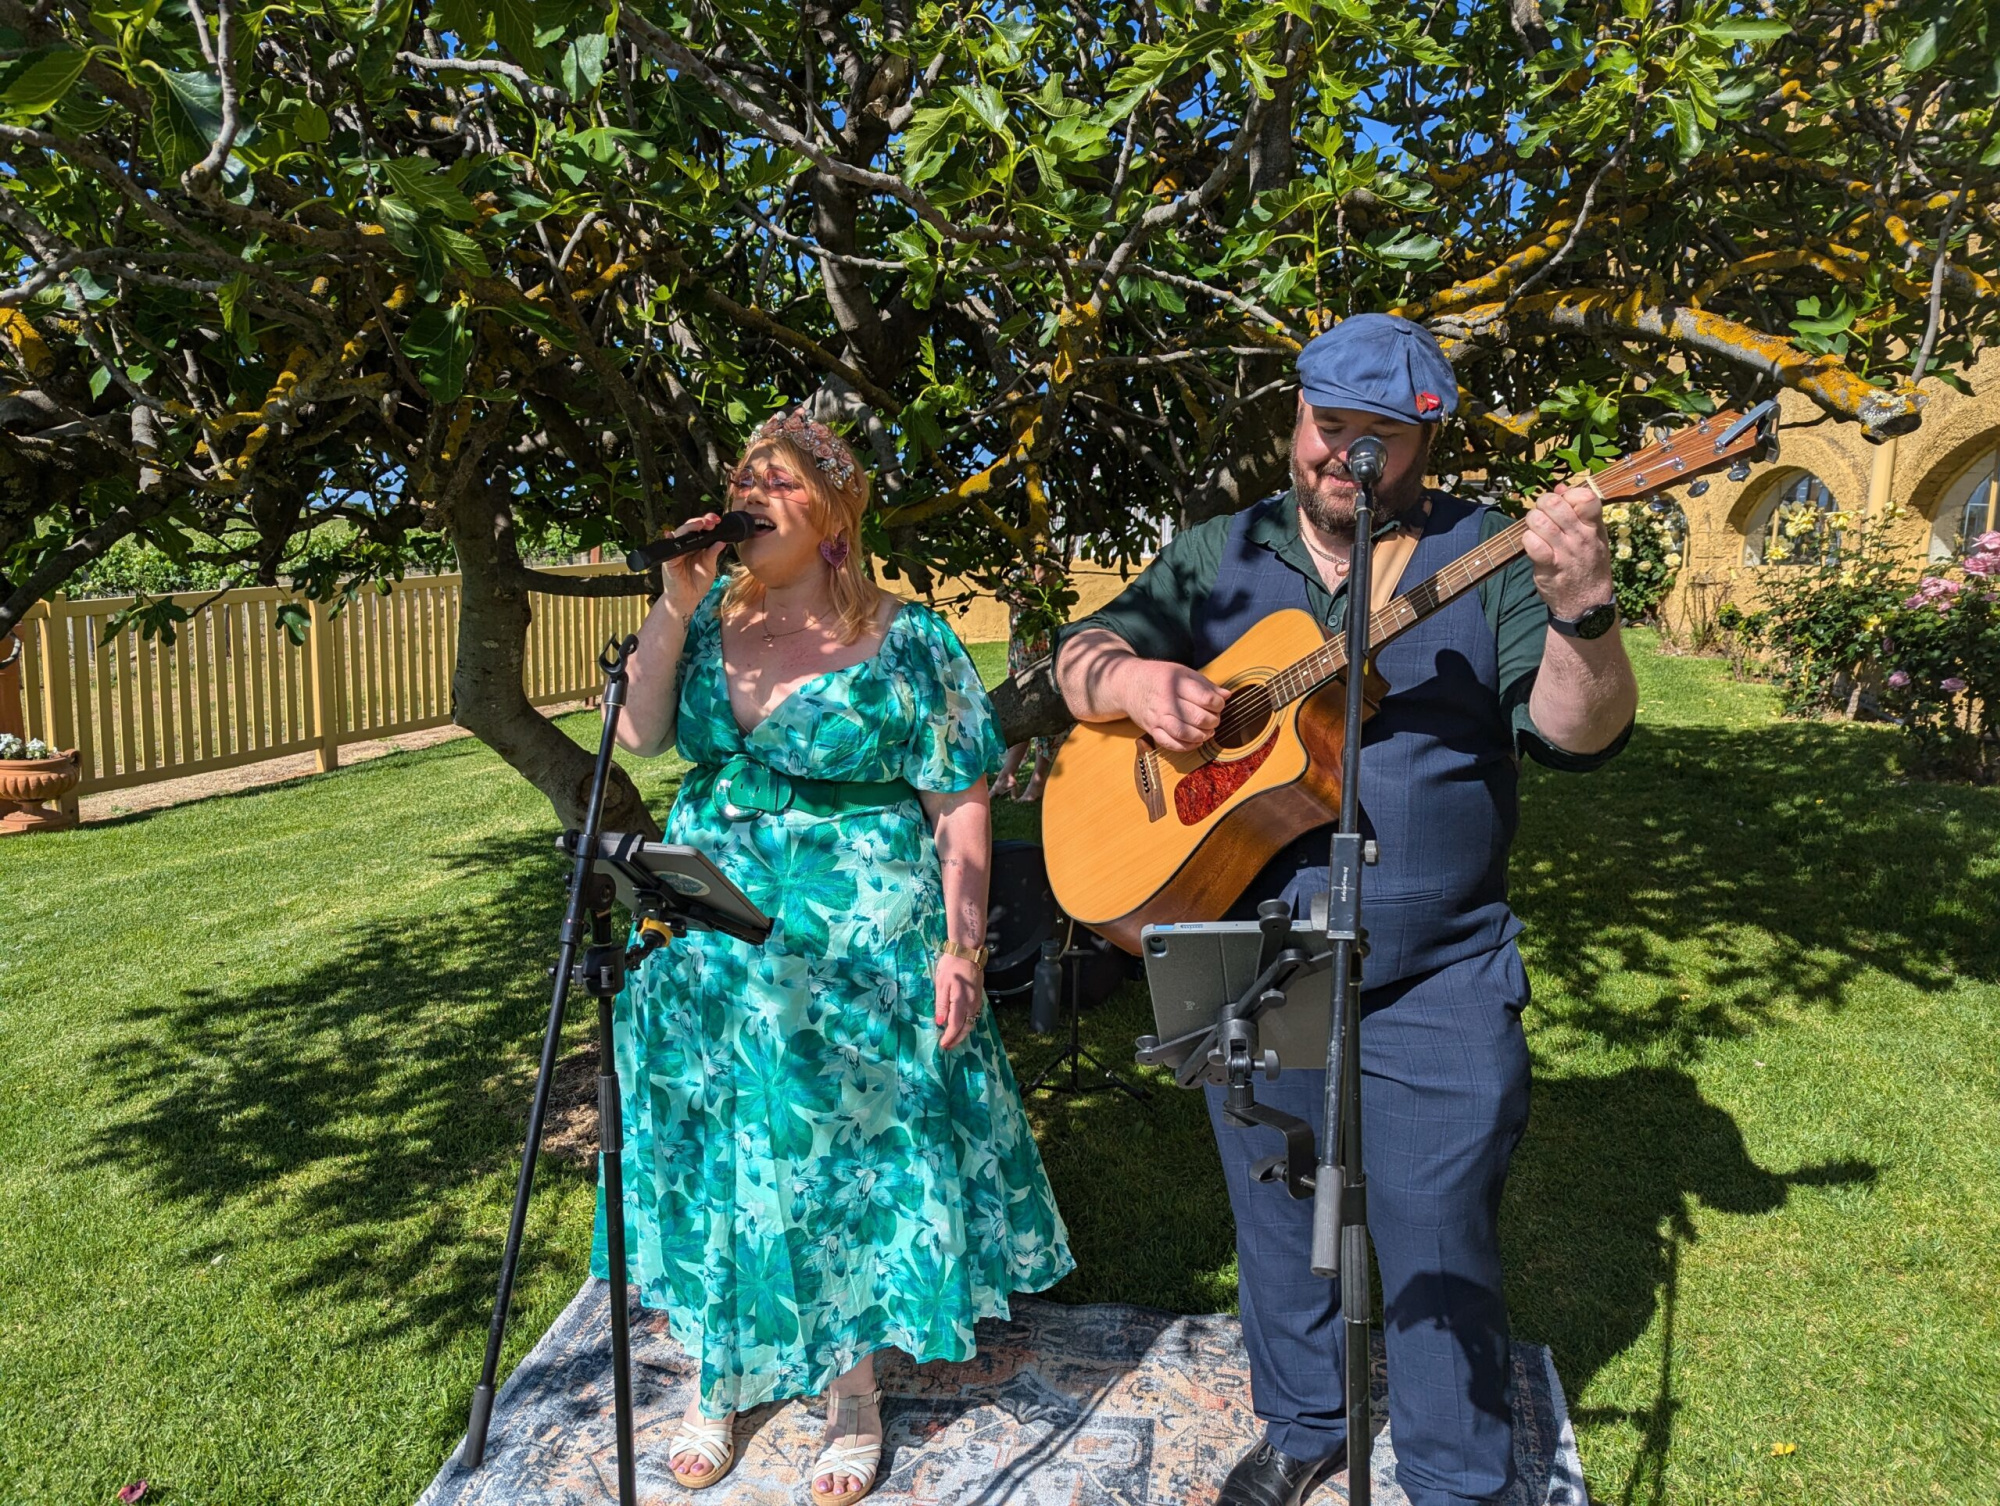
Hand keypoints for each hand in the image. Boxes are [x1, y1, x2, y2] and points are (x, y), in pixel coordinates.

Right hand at [655, 512, 730, 618]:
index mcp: (697, 546)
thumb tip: (721, 541)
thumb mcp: (709, 567)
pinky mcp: (669, 559)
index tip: (718, 520)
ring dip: (690, 527)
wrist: (688, 598)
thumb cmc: (698, 583)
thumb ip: (713, 554)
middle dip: (701, 521)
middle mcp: (686, 545)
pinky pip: (669, 547)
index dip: (708, 522)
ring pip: (680, 533)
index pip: (701, 529)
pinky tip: (671, 534)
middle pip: (691, 527)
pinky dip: (670, 539)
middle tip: (712, 521)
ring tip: (700, 524)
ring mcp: (677, 551)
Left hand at [933, 953, 983, 1049]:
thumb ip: (941, 1005)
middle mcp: (972, 1005)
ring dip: (963, 1033)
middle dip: (957, 1039)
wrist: (967, 953)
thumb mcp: (941, 985)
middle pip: (966, 1028)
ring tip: (953, 1039)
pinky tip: (961, 1025)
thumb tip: (940, 1023)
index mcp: (961, 1002)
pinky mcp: (978, 997)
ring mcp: (977, 1001)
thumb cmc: (951, 967)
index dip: (949, 1038)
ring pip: (971, 1023)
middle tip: (947, 1047)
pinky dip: (967, 1025)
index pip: (955, 1026)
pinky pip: (974, 1016)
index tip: (942, 1046)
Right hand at [1115, 658, 1228, 751]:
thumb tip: (1227, 695)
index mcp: (1175, 683)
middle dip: (1213, 720)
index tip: (1219, 703)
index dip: (1218, 704)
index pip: (1206, 699)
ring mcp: (1157, 717)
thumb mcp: (1183, 672)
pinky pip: (1171, 744)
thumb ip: (1205, 684)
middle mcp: (1165, 701)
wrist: (1128, 684)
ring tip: (1207, 731)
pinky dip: (1187, 746)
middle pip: (1198, 717)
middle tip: (1214, 718)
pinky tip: (1195, 740)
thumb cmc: (1159, 676)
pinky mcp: (1152, 729)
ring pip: (1185, 733)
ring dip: (1202, 735)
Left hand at [1522, 483, 1615, 621]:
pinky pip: (1532, 544)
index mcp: (1594, 527)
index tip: (1562, 503)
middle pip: (1554, 504)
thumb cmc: (1588, 564)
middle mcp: (1581, 537)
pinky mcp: (1550, 567)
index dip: (1567, 494)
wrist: (1588, 603)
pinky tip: (1531, 545)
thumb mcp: (1593, 536)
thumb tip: (1560, 487)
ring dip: (1532, 523)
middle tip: (1541, 515)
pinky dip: (1527, 541)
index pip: (1586, 497)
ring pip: (1540, 522)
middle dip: (1542, 505)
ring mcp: (1565, 552)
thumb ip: (1578, 511)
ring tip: (1535, 531)